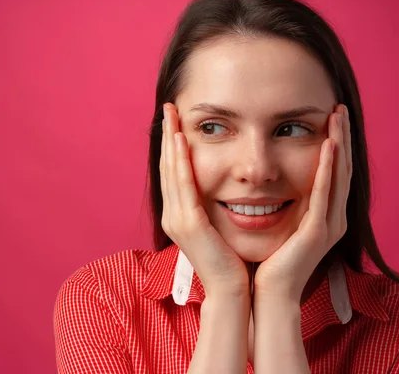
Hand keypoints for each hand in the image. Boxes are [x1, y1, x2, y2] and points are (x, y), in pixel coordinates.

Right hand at [160, 103, 249, 295]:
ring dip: (169, 141)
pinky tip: (180, 140)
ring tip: (171, 114)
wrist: (232, 291)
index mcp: (178, 216)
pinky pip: (183, 185)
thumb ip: (212, 208)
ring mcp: (177, 219)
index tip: (174, 122)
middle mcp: (172, 215)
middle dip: (166, 136)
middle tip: (168, 108)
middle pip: (166, 167)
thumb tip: (219, 190)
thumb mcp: (217, 228)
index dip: (171, 146)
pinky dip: (180, 161)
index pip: (172, 174)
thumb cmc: (230, 261)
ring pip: (171, 171)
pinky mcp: (189, 223)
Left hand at [253, 104, 351, 300]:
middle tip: (340, 108)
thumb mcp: (281, 223)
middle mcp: (333, 218)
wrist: (269, 293)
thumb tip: (270, 180)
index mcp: (325, 216)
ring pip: (339, 176)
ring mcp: (329, 225)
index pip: (334, 173)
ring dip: (339, 144)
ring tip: (338, 116)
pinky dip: (328, 168)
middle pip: (342, 169)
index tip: (331, 118)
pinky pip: (324, 194)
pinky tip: (329, 145)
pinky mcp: (318, 232)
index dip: (336, 145)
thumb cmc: (270, 259)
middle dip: (342, 137)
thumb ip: (286, 202)